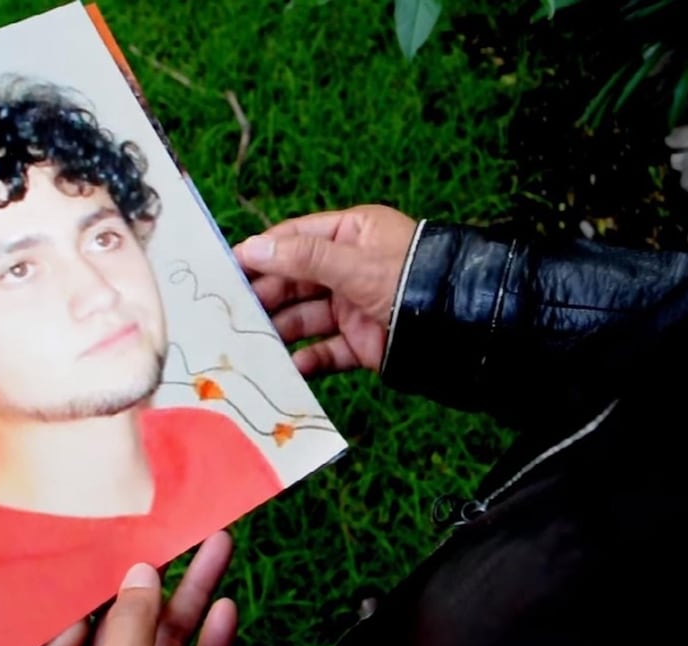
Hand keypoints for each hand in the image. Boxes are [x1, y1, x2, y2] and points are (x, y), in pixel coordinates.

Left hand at [31, 532, 236, 645]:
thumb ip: (130, 623)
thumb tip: (143, 572)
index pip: (74, 610)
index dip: (99, 568)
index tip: (123, 527)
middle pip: (132, 614)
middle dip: (163, 568)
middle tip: (185, 522)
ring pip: (171, 636)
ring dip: (197, 593)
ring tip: (221, 543)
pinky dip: (213, 640)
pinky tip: (226, 608)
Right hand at [232, 205, 416, 375]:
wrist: (459, 327)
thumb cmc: (410, 277)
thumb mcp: (353, 262)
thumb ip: (301, 258)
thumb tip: (251, 249)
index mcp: (352, 234)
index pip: (297, 239)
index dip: (263, 253)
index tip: (227, 268)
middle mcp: (350, 269)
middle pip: (295, 281)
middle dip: (266, 296)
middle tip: (230, 310)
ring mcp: (355, 307)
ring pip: (306, 318)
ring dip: (279, 330)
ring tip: (248, 342)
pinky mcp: (362, 342)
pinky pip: (326, 351)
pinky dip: (307, 360)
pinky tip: (288, 367)